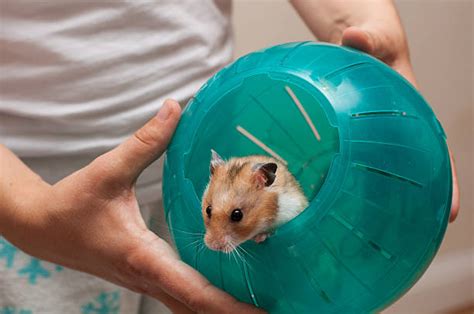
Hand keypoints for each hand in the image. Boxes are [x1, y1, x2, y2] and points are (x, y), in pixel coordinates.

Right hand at [0, 99, 263, 313]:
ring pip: (187, 308)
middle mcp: (146, 276)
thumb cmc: (72, 203)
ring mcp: (144, 281)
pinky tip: (221, 296)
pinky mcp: (143, 277)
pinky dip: (203, 303)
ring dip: (219, 311)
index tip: (256, 312)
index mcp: (142, 255)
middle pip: (195, 308)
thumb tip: (174, 108)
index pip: (190, 288)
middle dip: (232, 313)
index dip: (225, 304)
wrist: (41, 228)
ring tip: (254, 310)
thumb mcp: (109, 170)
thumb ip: (145, 141)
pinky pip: (178, 297)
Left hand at [341, 27, 459, 221]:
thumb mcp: (376, 40)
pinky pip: (349, 162)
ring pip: (378, 173)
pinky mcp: (351, 137)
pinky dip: (344, 181)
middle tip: (411, 238)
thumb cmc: (374, 44)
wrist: (357, 44)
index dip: (447, 184)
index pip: (436, 154)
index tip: (452, 212)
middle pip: (411, 174)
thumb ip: (368, 41)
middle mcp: (394, 134)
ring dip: (377, 201)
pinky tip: (327, 200)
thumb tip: (353, 37)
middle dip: (414, 204)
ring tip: (366, 234)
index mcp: (411, 118)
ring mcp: (372, 138)